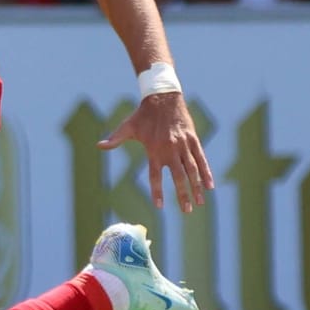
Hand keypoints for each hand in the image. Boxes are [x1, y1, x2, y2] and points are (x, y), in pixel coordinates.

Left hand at [100, 92, 213, 211]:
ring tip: (199, 203)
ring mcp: (183, 145)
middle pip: (178, 177)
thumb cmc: (143, 115)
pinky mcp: (193, 140)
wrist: (163, 97)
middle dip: (183, 195)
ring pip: (192, 170)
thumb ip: (115, 139)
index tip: (159, 206)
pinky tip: (210, 186)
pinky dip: (207, 172)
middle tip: (186, 212)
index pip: (155, 176)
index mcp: (154, 150)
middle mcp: (170, 150)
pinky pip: (201, 159)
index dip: (157, 191)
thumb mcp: (128, 127)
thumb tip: (98, 146)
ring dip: (196, 187)